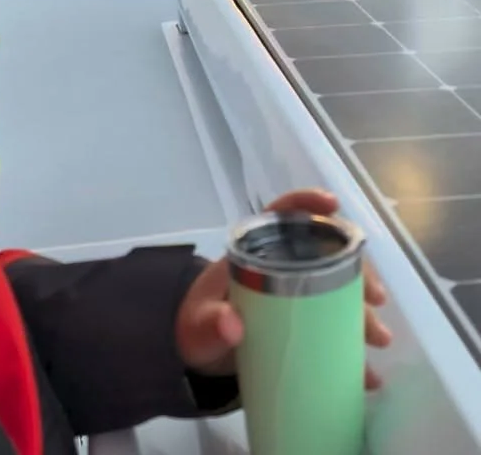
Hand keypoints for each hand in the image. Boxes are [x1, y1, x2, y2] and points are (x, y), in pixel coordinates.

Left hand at [175, 189, 390, 390]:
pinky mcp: (304, 323)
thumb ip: (211, 324)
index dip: (308, 204)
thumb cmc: (197, 323)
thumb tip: (231, 323)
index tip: (333, 204)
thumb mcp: (200, 324)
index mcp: (255, 250)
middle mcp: (282, 265)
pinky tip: (368, 374)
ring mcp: (296, 294)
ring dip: (363, 313)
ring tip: (378, 339)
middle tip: (376, 299)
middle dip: (356, 273)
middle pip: (325, 256)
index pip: (282, 213)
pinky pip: (335, 331)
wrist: (197, 354)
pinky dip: (353, 351)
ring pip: (339, 293)